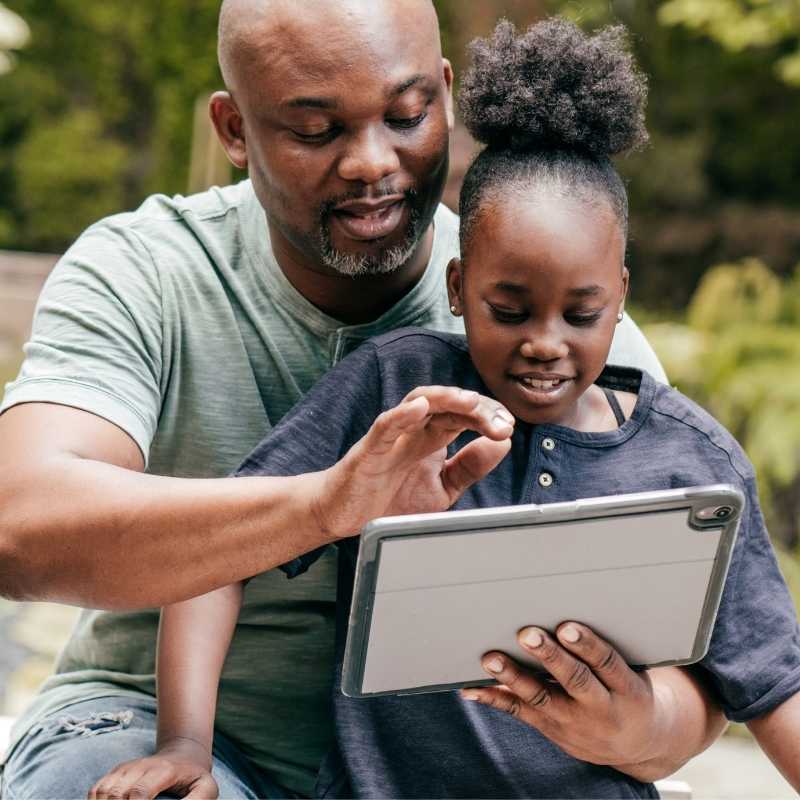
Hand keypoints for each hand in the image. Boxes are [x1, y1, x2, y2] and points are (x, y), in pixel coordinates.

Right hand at [89, 739, 217, 799]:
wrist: (184, 753)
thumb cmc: (195, 776)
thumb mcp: (206, 787)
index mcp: (163, 771)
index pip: (139, 792)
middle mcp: (141, 766)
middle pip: (116, 794)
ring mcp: (127, 768)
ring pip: (102, 791)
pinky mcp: (117, 772)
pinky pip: (96, 790)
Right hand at [313, 386, 513, 538]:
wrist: (341, 514)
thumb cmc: (388, 497)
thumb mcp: (441, 488)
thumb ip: (469, 467)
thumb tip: (501, 444)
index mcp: (433, 438)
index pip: (465, 416)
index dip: (489, 416)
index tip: (508, 426)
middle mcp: (414, 431)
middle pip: (449, 405)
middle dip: (478, 409)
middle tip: (501, 421)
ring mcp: (392, 437)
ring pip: (419, 402)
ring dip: (447, 399)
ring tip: (471, 402)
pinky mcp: (369, 449)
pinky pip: (385, 425)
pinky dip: (402, 414)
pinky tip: (421, 408)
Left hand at [461, 622, 673, 774]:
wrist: (640, 743)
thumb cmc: (631, 689)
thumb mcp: (634, 670)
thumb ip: (608, 646)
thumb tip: (571, 610)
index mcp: (628, 689)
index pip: (607, 664)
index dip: (587, 646)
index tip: (567, 627)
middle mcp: (602, 709)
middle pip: (575, 681)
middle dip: (549, 658)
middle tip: (527, 634)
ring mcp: (576, 724)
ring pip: (543, 699)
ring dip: (515, 677)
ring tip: (492, 658)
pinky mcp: (553, 730)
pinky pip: (522, 713)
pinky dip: (496, 698)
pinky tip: (472, 688)